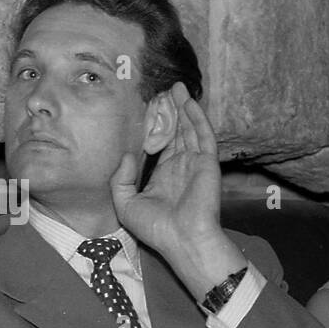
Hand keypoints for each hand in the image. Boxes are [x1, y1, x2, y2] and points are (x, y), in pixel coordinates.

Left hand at [110, 82, 244, 298]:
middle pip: (176, 131)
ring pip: (189, 128)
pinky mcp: (207, 162)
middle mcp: (181, 166)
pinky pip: (203, 134)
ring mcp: (195, 163)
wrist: (182, 240)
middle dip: (170, 111)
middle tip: (162, 90)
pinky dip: (196, 117)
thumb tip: (125, 154)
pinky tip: (188, 101)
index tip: (147, 107)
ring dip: (184, 107)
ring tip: (175, 87)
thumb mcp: (126, 204)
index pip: (160, 144)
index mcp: (164, 175)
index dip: (155, 126)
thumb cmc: (155, 228)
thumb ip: (121, 179)